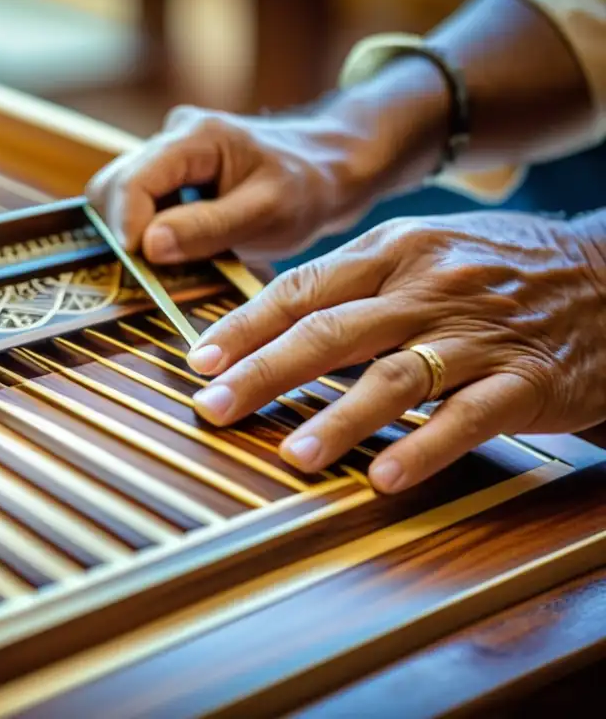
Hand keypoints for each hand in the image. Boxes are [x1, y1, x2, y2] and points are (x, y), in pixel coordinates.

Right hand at [85, 104, 396, 265]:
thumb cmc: (307, 188)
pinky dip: (147, 234)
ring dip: (134, 235)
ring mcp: (167, 155)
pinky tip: (176, 254)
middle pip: (114, 186)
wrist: (326, 170)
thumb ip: (207, 227)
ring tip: (167, 266)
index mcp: (195, 137)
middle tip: (149, 273)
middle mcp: (172, 137)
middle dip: (123, 232)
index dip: (127, 228)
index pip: (132, 181)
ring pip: (120, 198)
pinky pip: (139, 206)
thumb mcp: (267, 213)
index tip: (140, 268)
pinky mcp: (169, 176)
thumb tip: (147, 246)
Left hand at [186, 211, 605, 492]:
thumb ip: (354, 281)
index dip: (246, 327)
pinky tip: (386, 477)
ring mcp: (478, 333)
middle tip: (215, 409)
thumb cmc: (497, 268)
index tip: (199, 361)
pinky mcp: (527, 379)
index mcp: (394, 250)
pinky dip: (425, 448)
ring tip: (292, 454)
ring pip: (396, 376)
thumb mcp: (423, 250)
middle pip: (332, 330)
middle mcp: (429, 286)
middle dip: (265, 372)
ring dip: (338, 418)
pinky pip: (469, 416)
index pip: (303, 288)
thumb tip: (269, 317)